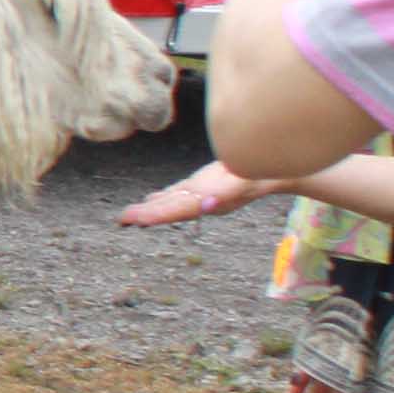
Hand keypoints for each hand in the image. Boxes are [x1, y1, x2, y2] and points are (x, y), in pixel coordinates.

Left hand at [118, 162, 271, 229]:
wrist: (272, 171)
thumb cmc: (259, 174)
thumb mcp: (245, 182)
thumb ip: (227, 193)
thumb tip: (207, 205)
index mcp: (209, 201)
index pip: (178, 210)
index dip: (158, 216)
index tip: (139, 221)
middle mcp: (202, 201)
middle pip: (170, 209)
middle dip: (146, 215)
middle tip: (122, 220)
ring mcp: (202, 194)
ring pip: (171, 202)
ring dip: (149, 208)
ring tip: (127, 216)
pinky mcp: (202, 185)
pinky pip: (178, 193)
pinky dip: (162, 197)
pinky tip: (149, 198)